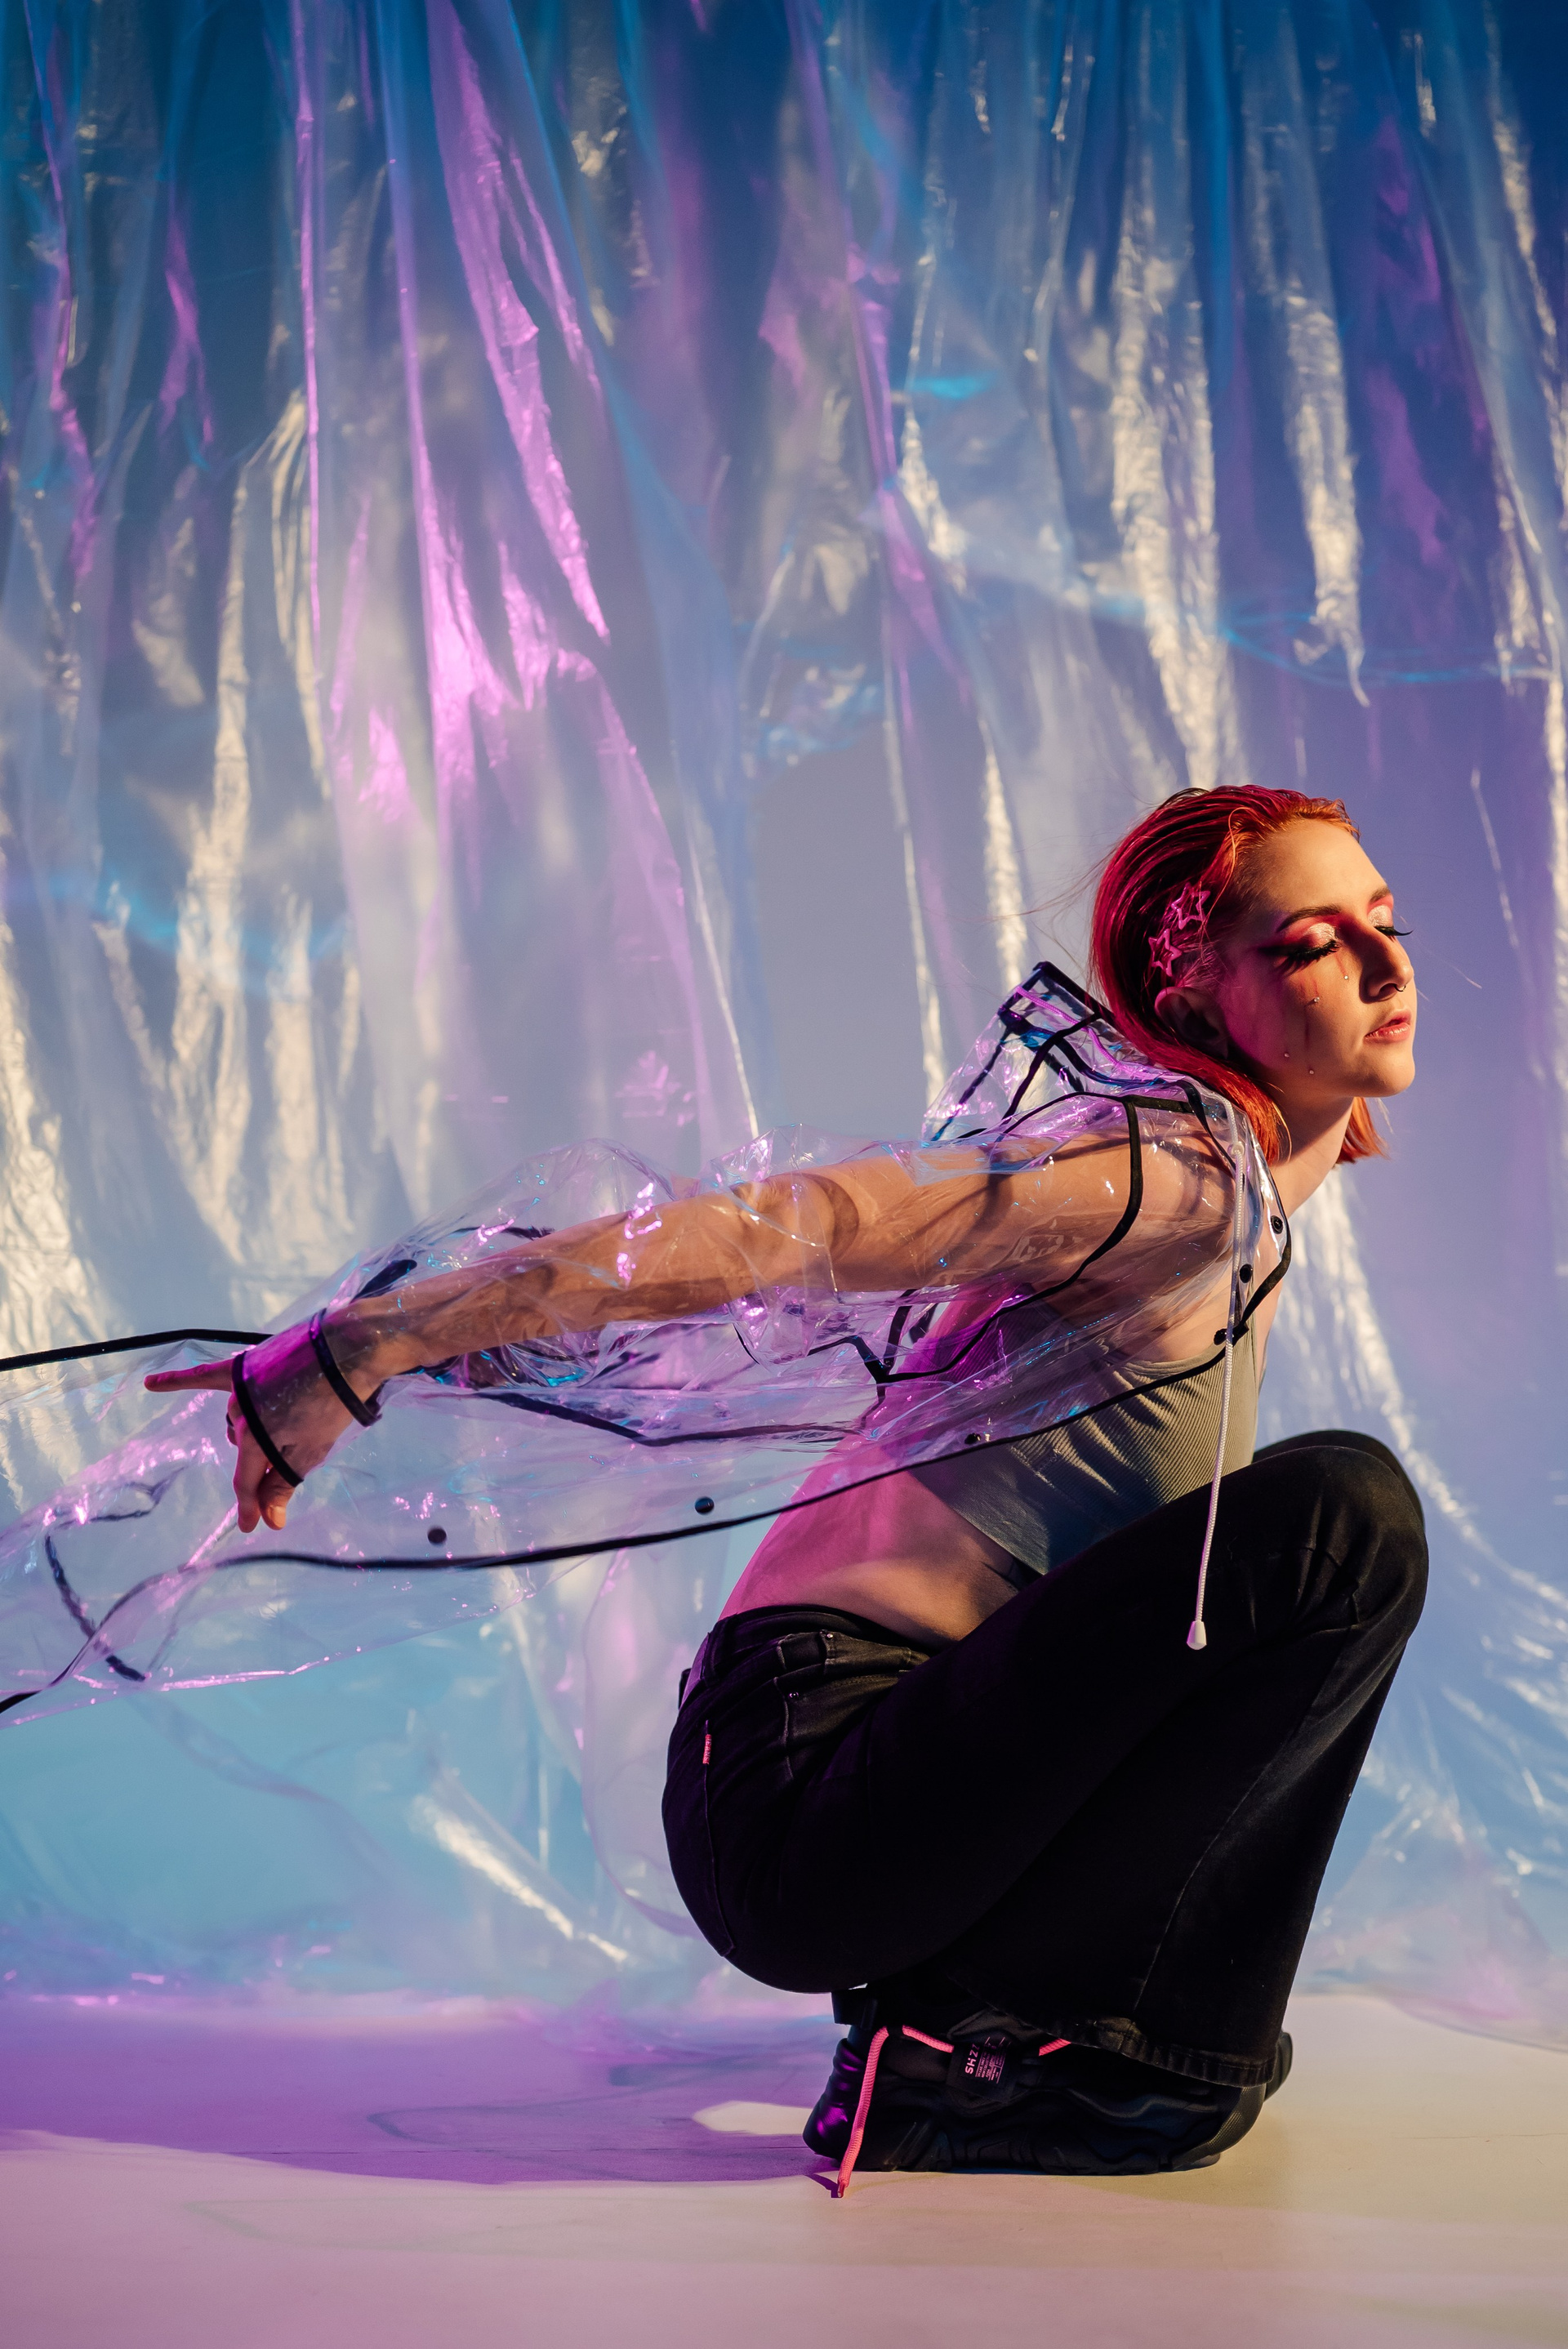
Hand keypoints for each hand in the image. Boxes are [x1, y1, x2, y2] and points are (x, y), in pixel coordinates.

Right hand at [145, 1323, 358, 1532]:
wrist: (347, 1348)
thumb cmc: (333, 1402)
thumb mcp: (313, 1450)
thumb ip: (283, 1483)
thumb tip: (267, 1520)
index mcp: (255, 1438)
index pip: (246, 1481)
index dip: (251, 1507)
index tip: (251, 1527)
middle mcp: (239, 1414)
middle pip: (246, 1450)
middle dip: (265, 1460)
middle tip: (301, 1448)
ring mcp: (240, 1388)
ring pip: (239, 1420)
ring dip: (257, 1429)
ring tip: (294, 1418)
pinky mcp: (245, 1364)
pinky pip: (205, 1375)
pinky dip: (178, 1380)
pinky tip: (151, 1383)